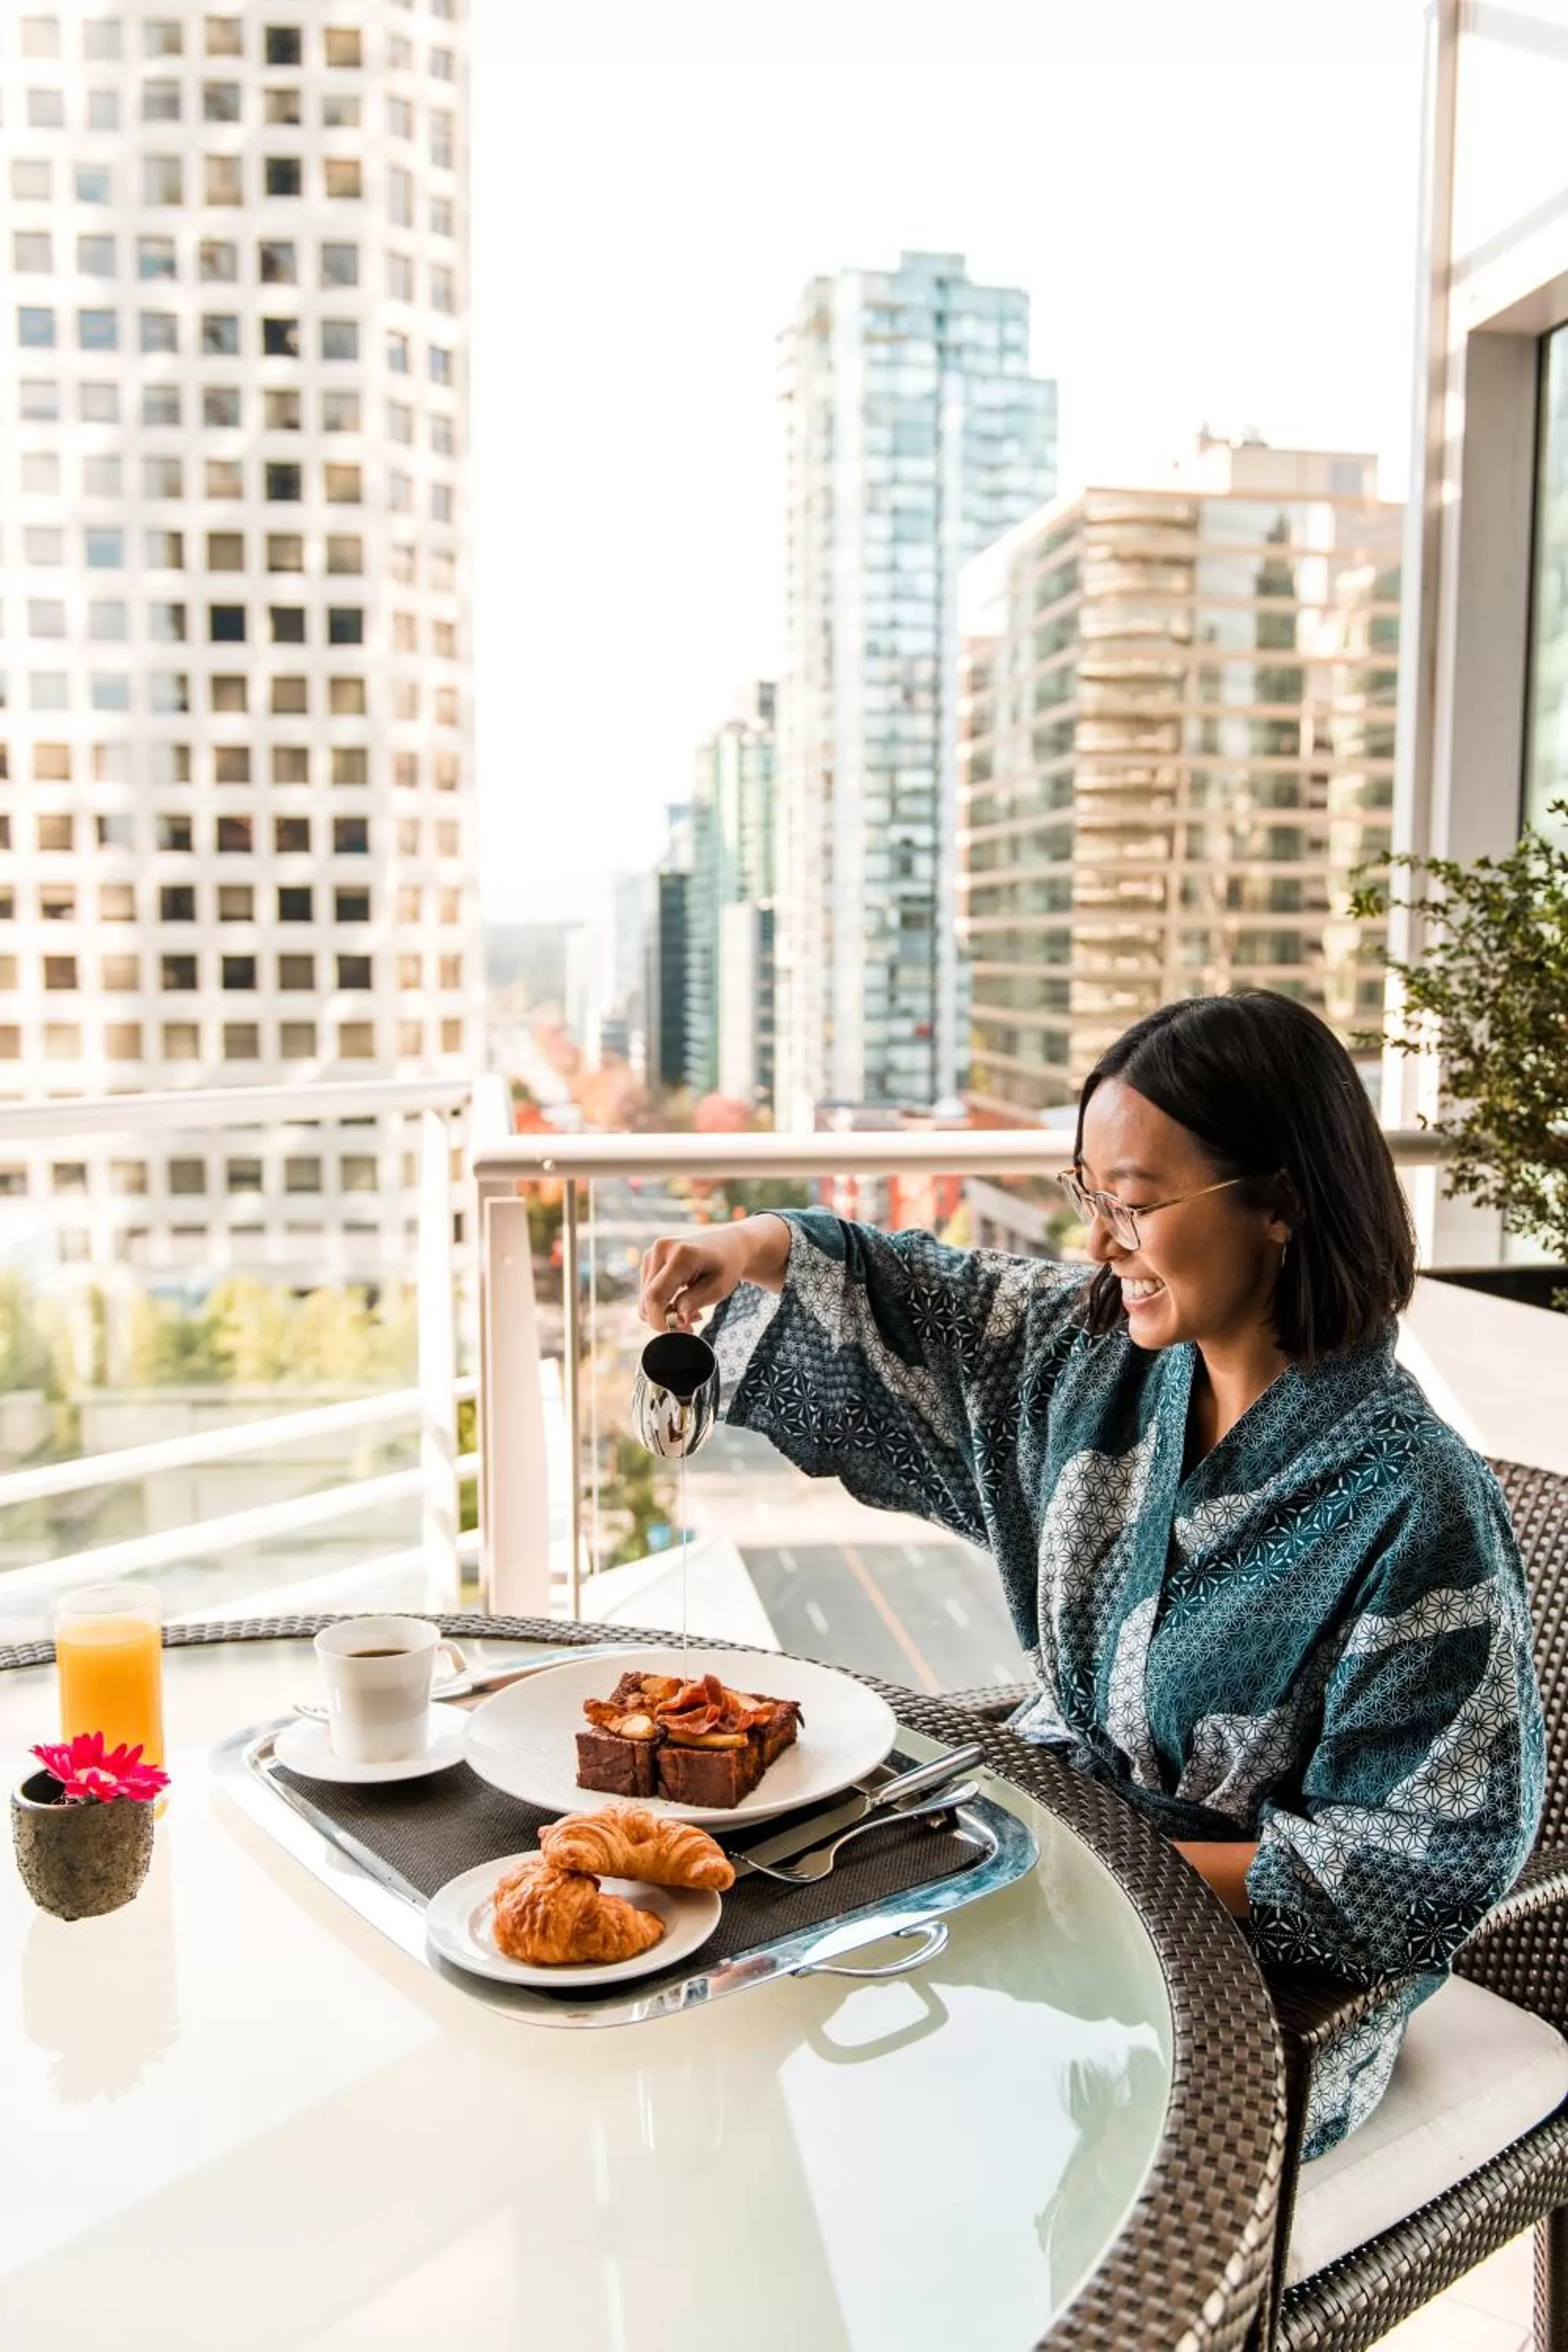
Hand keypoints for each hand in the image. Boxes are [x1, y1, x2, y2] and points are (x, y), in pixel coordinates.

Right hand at [638, 1215, 790, 1330]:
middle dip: (664, 1319)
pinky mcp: (649, 1259)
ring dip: (663, 1312)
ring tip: (689, 1312)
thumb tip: (676, 1319)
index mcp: (681, 1254)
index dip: (659, 1320)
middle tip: (690, 1324)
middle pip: (646, 1298)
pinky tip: (680, 1302)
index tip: (674, 1332)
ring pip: (644, 1298)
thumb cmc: (726, 1266)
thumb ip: (695, 1302)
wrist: (727, 1245)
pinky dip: (660, 1304)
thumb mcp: (719, 1288)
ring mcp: (652, 1252)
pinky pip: (646, 1292)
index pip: (655, 1295)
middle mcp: (661, 1249)